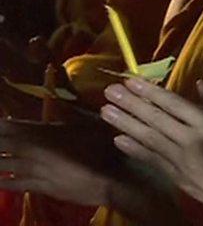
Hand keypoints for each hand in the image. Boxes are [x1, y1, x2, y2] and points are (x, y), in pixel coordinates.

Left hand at [0, 117, 121, 205]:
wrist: (109, 179)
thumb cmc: (102, 147)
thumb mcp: (89, 123)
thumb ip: (70, 112)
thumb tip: (59, 99)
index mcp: (43, 133)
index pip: (10, 126)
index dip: (0, 125)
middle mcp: (33, 151)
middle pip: (2, 144)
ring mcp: (34, 170)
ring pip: (3, 165)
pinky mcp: (39, 187)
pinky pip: (14, 185)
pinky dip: (3, 182)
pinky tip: (0, 181)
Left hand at [101, 73, 202, 224]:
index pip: (173, 103)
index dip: (150, 92)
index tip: (130, 81)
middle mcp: (189, 139)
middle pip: (155, 119)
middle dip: (130, 104)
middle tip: (108, 92)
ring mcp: (180, 159)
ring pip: (148, 138)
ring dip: (125, 124)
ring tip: (105, 112)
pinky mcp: (175, 176)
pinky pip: (151, 158)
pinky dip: (134, 149)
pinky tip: (119, 140)